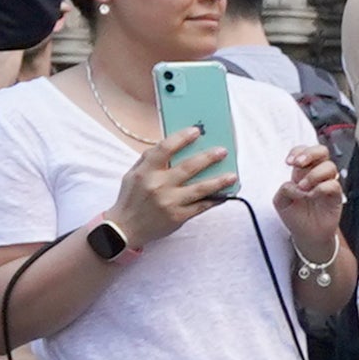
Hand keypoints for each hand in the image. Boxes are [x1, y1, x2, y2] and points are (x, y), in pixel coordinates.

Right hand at [112, 126, 234, 242]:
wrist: (125, 228)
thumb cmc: (131, 198)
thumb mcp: (133, 174)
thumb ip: (150, 159)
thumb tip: (172, 143)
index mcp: (146, 171)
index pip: (165, 149)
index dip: (181, 138)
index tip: (196, 131)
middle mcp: (158, 185)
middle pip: (188, 167)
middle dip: (208, 157)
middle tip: (223, 150)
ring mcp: (170, 202)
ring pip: (200, 188)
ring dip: (219, 181)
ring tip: (233, 175)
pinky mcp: (178, 217)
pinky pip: (201, 206)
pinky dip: (215, 199)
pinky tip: (225, 194)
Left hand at [274, 142, 347, 254]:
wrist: (308, 236)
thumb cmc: (296, 217)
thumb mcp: (280, 201)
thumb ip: (284, 188)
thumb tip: (296, 184)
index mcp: (302, 172)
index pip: (304, 151)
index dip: (297, 152)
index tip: (288, 162)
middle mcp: (316, 175)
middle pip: (321, 151)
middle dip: (310, 153)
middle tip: (299, 164)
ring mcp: (327, 184)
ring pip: (329, 166)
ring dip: (313, 174)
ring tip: (304, 188)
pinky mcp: (336, 196)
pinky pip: (334, 184)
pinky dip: (322, 187)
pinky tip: (313, 195)